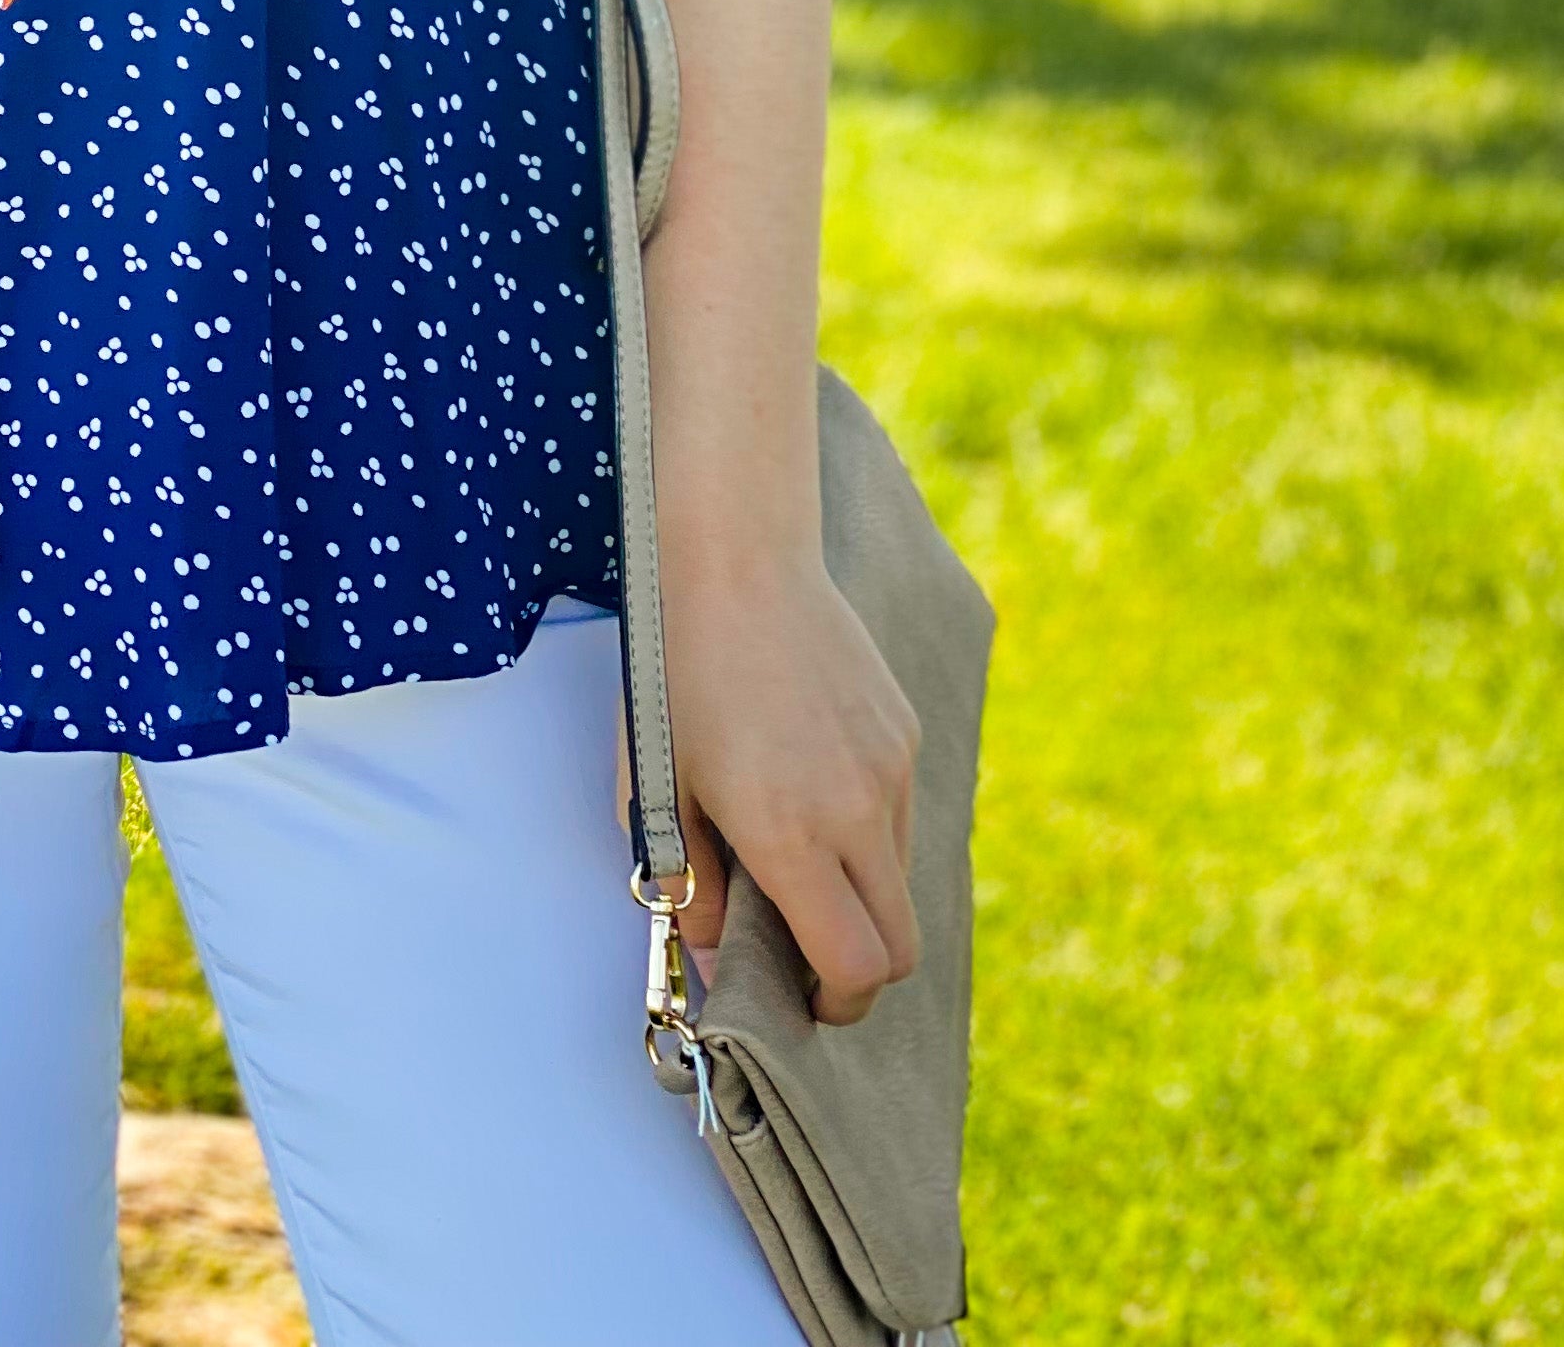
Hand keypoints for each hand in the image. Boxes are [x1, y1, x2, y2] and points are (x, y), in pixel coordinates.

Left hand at [618, 539, 918, 1027]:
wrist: (736, 558)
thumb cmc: (679, 671)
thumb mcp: (658, 787)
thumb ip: (689, 886)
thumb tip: (716, 961)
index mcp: (791, 834)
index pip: (855, 968)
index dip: (833, 1004)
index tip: (801, 996)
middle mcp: (856, 810)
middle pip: (900, 946)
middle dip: (859, 971)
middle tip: (806, 953)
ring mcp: (891, 769)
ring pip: (903, 879)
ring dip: (861, 895)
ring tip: (796, 853)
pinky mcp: (905, 731)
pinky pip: (900, 814)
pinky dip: (867, 832)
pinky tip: (810, 784)